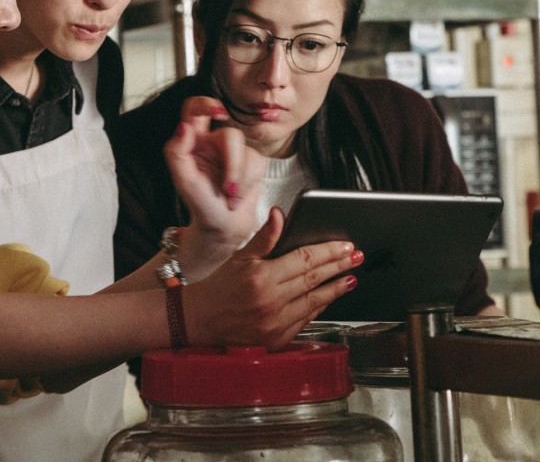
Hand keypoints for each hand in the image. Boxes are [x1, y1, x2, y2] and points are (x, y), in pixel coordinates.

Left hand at [163, 96, 264, 278]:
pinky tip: (238, 196)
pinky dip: (248, 183)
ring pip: (246, 150)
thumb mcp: (183, 180)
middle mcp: (213, 142)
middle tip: (226, 188)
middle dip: (232, 165)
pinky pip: (257, 163)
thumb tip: (183, 127)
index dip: (207, 104)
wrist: (222, 228)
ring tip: (230, 198)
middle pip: (230, 135)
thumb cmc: (200, 204)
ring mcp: (234, 152)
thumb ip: (177, 151)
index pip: (195, 109)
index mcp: (193, 141)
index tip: (218, 114)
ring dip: (239, 179)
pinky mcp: (253, 163)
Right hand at [182, 208, 362, 349]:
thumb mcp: (238, 257)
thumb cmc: (217, 289)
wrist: (199, 320)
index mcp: (261, 277)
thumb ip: (264, 238)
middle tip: (356, 257)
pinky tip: (327, 297)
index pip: (304, 259)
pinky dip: (319, 306)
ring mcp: (275, 323)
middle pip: (314, 279)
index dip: (328, 251)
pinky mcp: (277, 338)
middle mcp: (271, 301)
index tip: (345, 246)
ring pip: (315, 301)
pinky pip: (306, 319)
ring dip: (335, 288)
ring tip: (350, 277)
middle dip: (339, 266)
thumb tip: (279, 216)